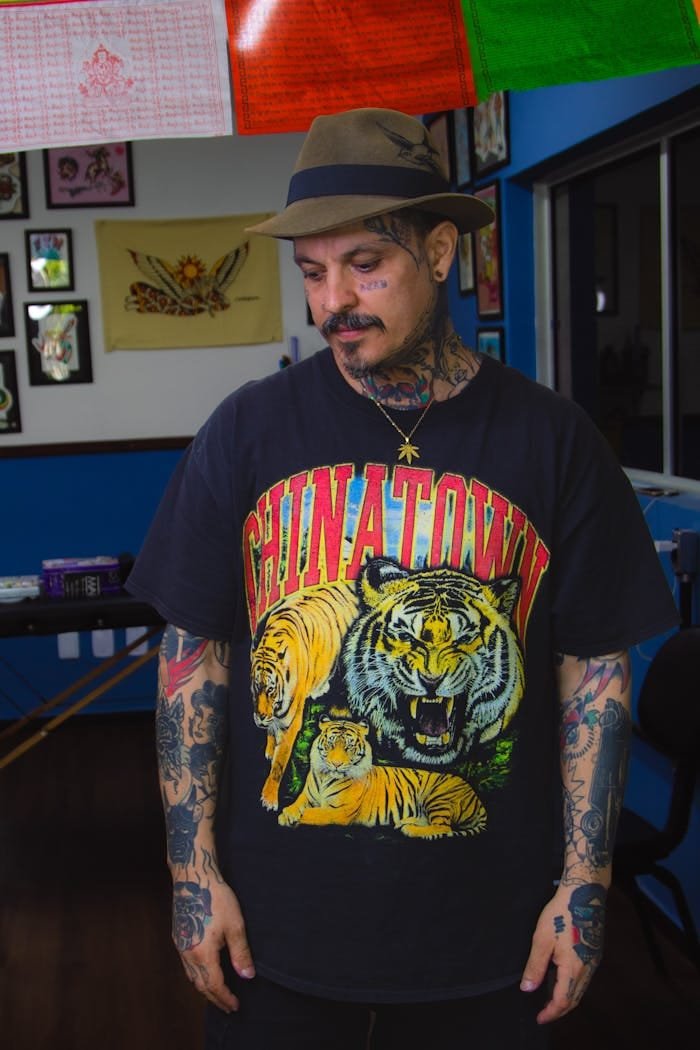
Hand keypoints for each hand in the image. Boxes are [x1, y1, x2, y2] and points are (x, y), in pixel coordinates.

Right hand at [172, 876, 254, 1011]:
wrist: (193, 877)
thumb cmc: (216, 898)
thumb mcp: (235, 925)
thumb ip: (240, 953)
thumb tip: (247, 976)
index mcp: (203, 953)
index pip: (214, 985)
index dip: (225, 998)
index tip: (235, 1006)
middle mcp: (188, 954)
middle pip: (200, 985)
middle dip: (214, 998)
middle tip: (228, 1006)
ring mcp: (180, 946)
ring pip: (191, 977)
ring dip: (204, 989)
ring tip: (217, 994)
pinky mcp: (178, 937)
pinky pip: (186, 966)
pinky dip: (196, 976)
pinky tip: (204, 973)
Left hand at [520, 881, 605, 1023]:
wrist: (584, 894)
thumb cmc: (561, 914)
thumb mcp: (542, 939)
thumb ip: (535, 966)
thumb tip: (527, 989)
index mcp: (574, 968)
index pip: (563, 1000)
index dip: (551, 1012)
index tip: (539, 1018)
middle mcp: (587, 968)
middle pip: (574, 999)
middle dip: (559, 1010)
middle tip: (544, 1014)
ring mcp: (594, 961)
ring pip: (581, 990)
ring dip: (567, 999)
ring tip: (551, 1001)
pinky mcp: (595, 952)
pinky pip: (584, 979)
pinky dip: (573, 987)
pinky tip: (563, 982)